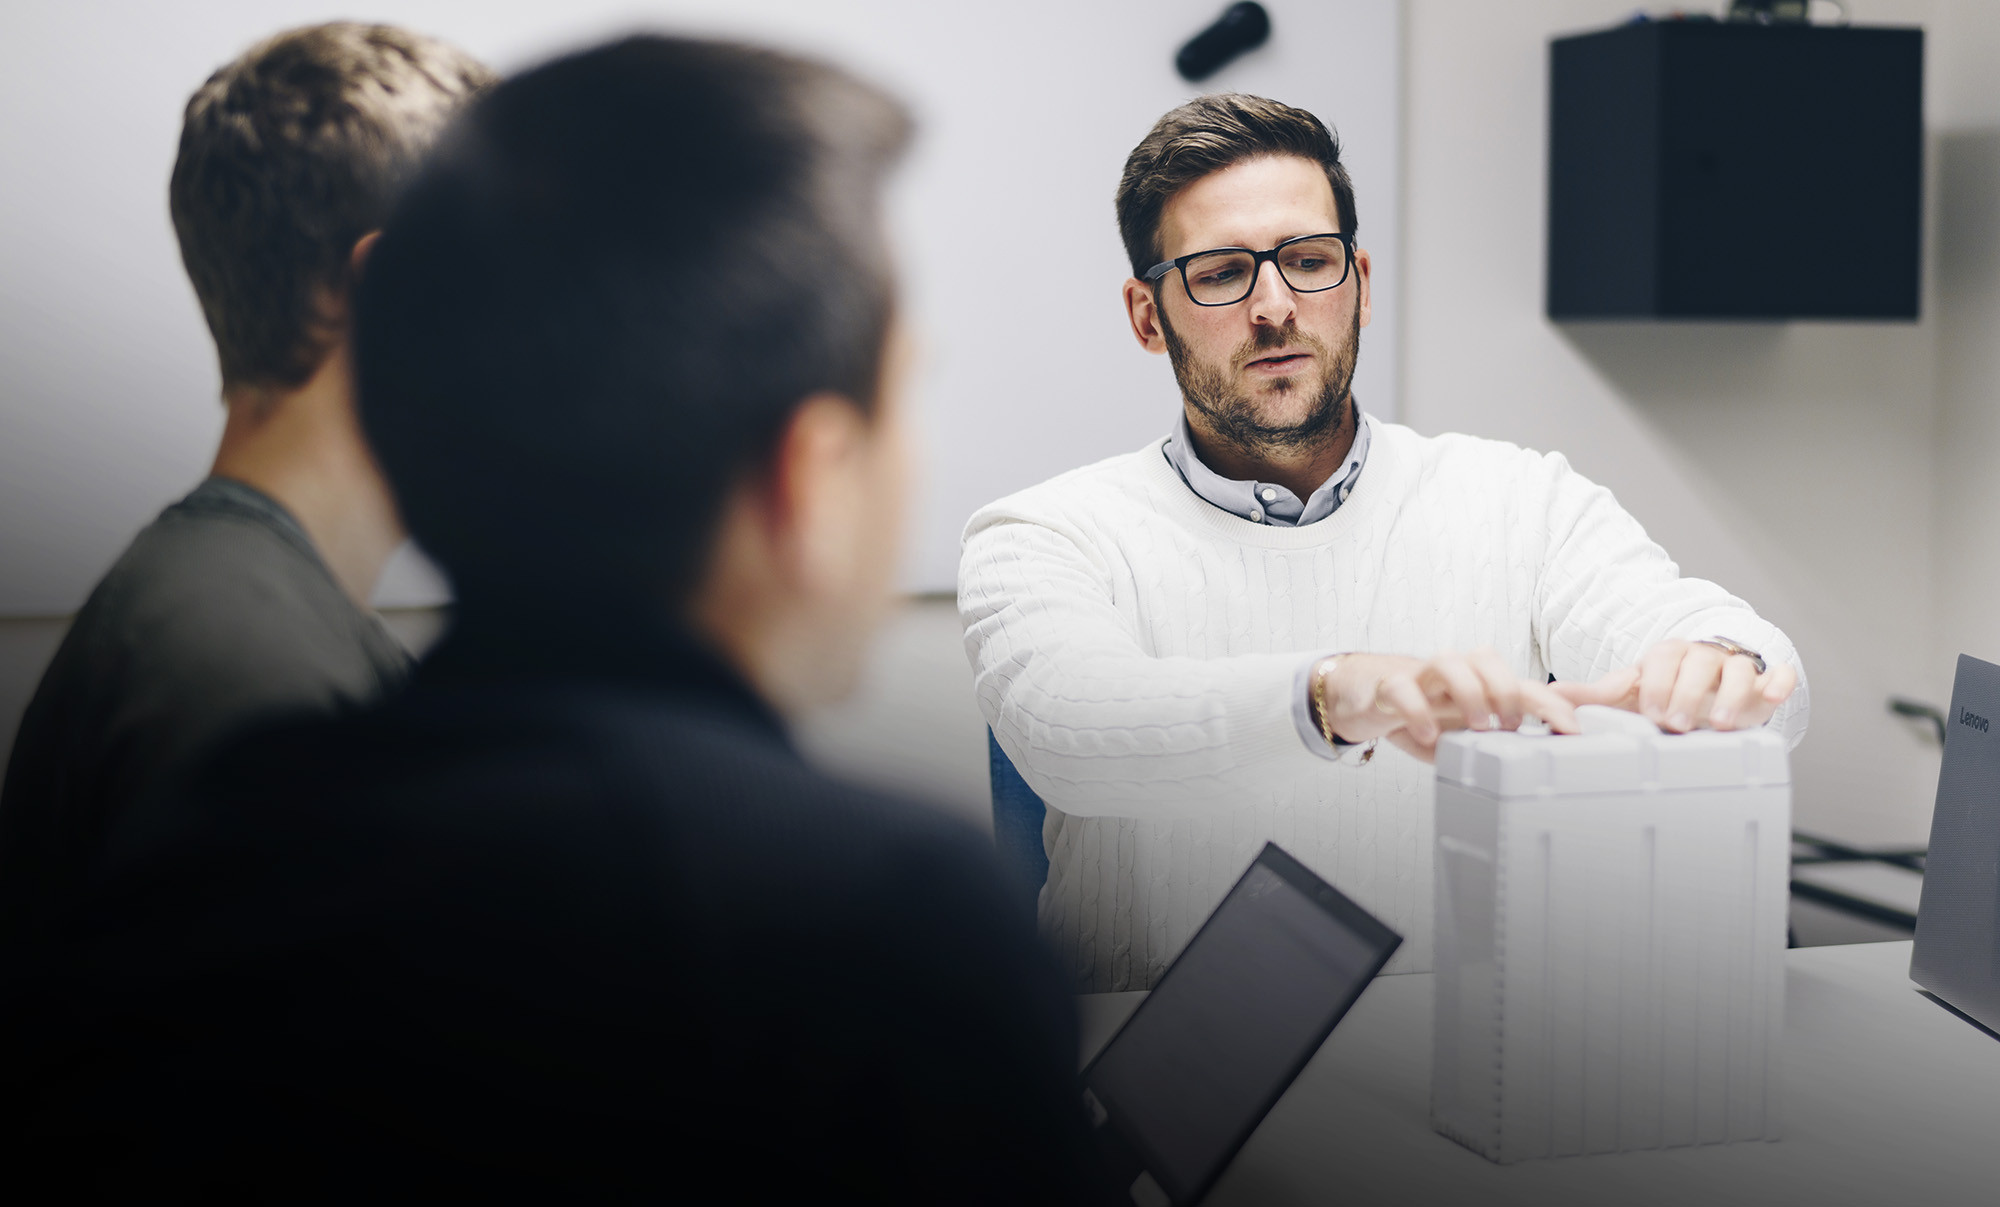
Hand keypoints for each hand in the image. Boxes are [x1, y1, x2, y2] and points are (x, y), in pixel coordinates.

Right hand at [1315, 649, 1581, 763]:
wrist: (1363, 696)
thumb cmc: (1421, 710)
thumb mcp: (1460, 731)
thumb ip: (1489, 742)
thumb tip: (1527, 769)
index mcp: (1477, 682)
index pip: (1522, 684)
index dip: (1551, 704)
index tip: (1570, 731)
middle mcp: (1453, 671)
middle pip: (1487, 658)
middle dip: (1507, 691)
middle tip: (1510, 726)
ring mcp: (1420, 675)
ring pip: (1449, 661)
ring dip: (1469, 691)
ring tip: (1477, 725)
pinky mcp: (1389, 685)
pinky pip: (1403, 688)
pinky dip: (1417, 710)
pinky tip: (1427, 734)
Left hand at [1549, 639, 1796, 732]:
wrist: (1709, 688)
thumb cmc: (1666, 690)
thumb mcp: (1633, 692)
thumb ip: (1597, 695)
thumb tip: (1552, 696)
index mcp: (1669, 655)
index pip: (1662, 659)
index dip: (1658, 685)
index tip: (1652, 715)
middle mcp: (1704, 657)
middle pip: (1698, 664)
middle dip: (1688, 694)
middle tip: (1676, 725)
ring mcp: (1736, 667)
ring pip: (1739, 670)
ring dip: (1730, 696)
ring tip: (1720, 724)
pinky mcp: (1766, 680)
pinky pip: (1778, 674)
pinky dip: (1779, 682)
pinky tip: (1774, 694)